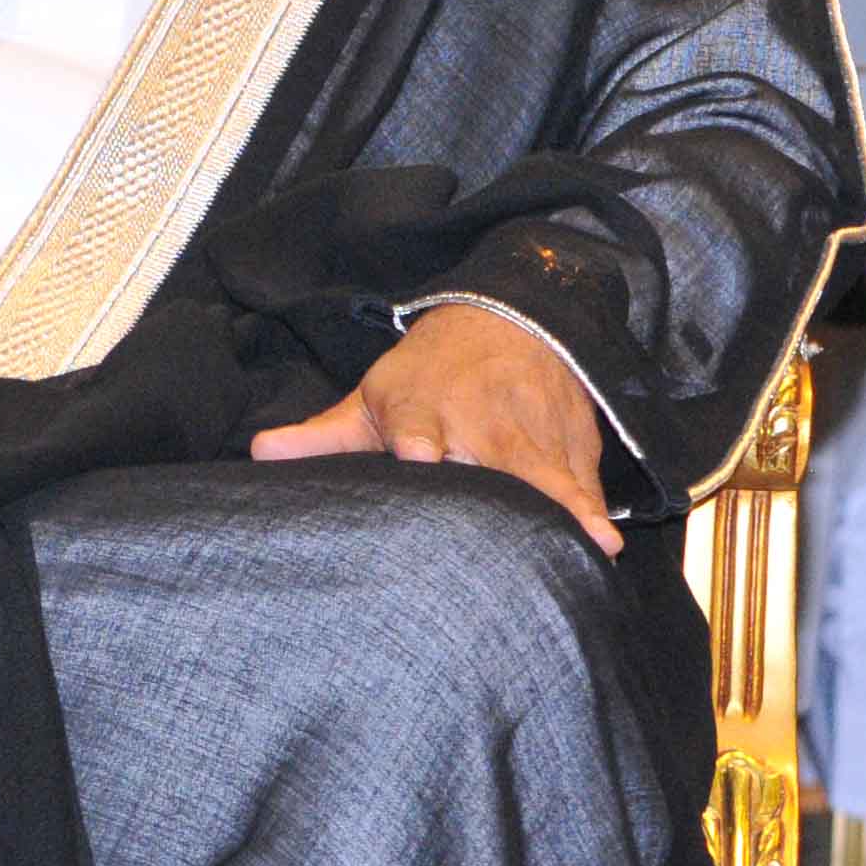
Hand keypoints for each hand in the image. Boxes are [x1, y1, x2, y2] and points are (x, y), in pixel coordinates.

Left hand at [250, 300, 623, 556]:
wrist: (511, 320)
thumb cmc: (431, 373)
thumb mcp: (376, 397)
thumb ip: (324, 436)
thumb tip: (260, 455)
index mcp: (421, 407)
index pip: (416, 423)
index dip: (418, 440)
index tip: (419, 455)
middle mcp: (481, 420)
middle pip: (496, 457)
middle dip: (506, 489)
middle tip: (514, 536)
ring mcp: (534, 433)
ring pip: (551, 475)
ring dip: (564, 509)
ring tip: (591, 545)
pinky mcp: (577, 446)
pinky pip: (585, 485)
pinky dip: (594, 513)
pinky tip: (604, 545)